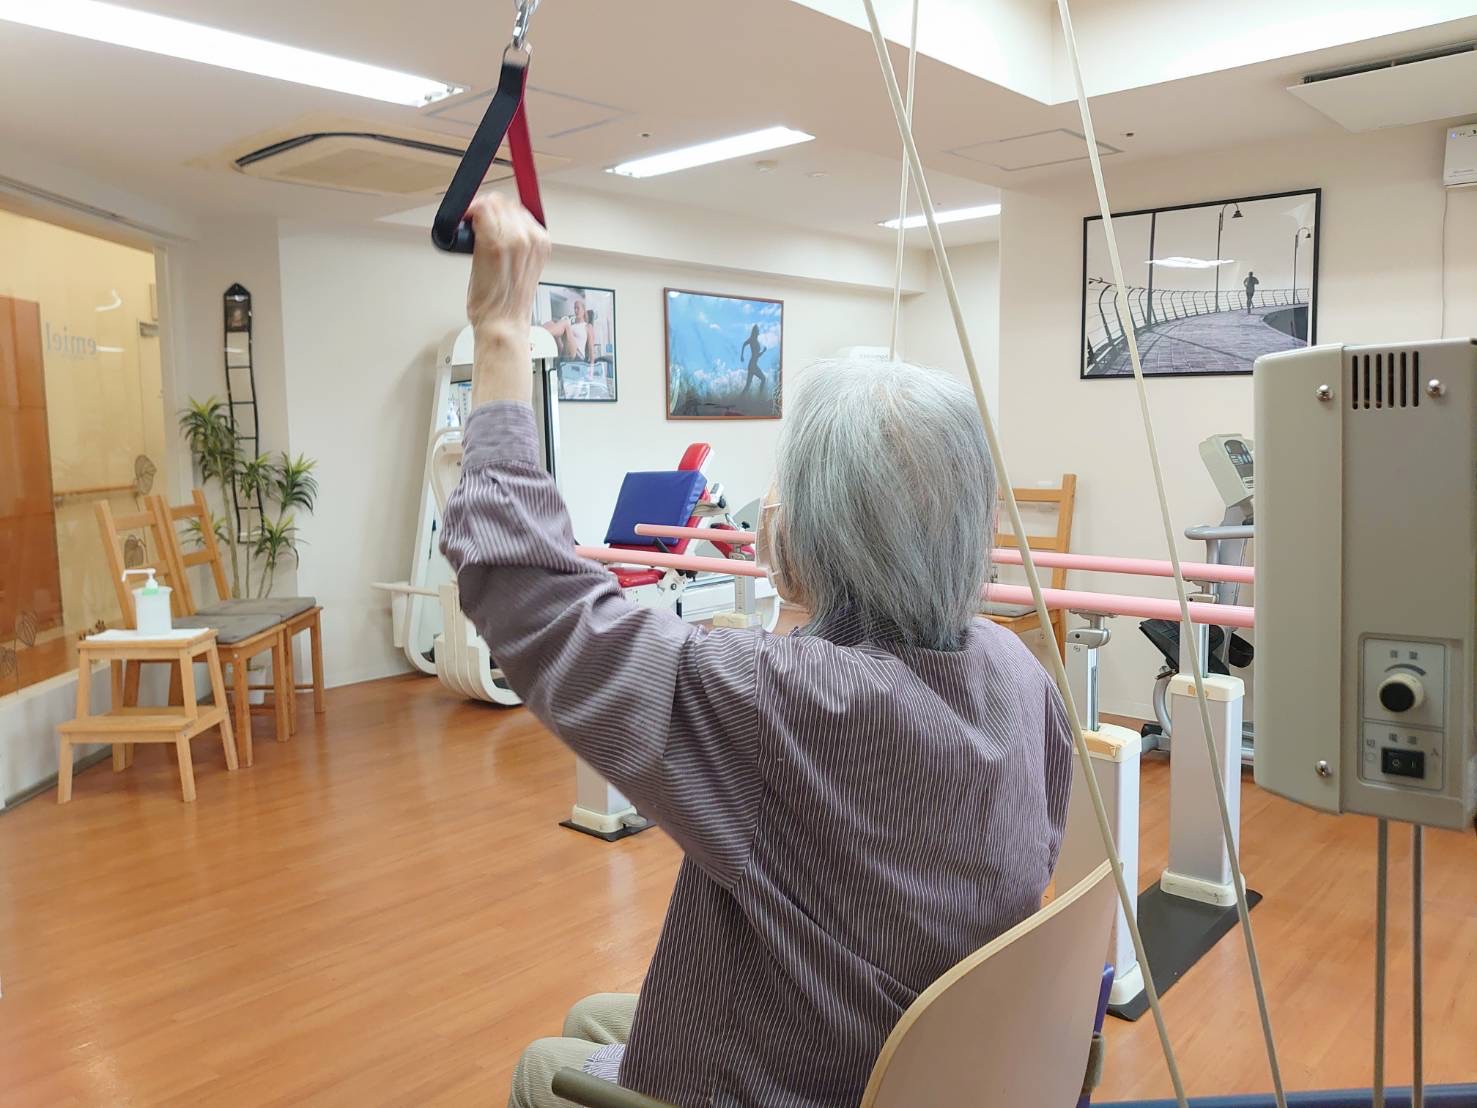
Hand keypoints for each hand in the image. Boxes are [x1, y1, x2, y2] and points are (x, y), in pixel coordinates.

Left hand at [464, 193, 550, 406]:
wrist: (502, 324)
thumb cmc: (508, 302)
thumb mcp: (523, 267)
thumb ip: (516, 243)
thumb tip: (497, 225)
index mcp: (541, 242)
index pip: (517, 208)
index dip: (497, 209)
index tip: (484, 216)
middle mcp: (531, 238)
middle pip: (504, 203)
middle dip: (486, 208)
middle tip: (473, 221)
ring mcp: (513, 240)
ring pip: (491, 205)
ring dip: (476, 212)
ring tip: (469, 227)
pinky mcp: (493, 245)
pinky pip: (479, 214)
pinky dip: (467, 216)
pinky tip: (462, 225)